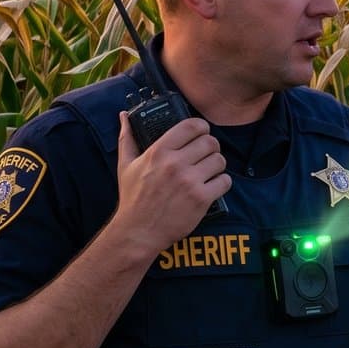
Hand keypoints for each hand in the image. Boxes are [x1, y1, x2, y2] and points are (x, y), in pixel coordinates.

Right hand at [113, 112, 228, 251]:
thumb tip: (123, 115)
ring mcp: (189, 181)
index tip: (201, 134)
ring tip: (208, 172)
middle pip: (210, 142)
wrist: (138, 232)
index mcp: (158, 151)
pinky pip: (225, 181)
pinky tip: (211, 187)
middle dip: (211, 148)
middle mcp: (175, 164)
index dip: (202, 128)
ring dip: (217, 166)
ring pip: (220, 160)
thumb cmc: (132, 198)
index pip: (192, 126)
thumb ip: (127, 138)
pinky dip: (221, 183)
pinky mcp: (201, 198)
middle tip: (206, 156)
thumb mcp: (126, 165)